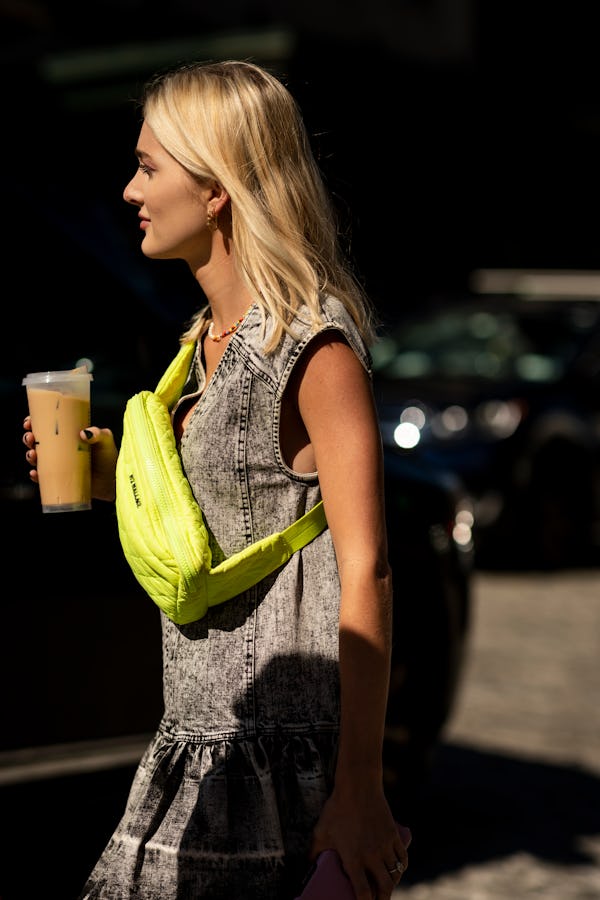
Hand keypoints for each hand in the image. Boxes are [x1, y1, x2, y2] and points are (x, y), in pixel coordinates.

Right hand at [23, 416, 117, 501]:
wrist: (112, 481)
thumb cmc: (109, 457)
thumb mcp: (105, 440)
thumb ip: (98, 433)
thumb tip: (84, 433)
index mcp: (67, 435)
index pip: (46, 426)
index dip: (34, 422)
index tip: (29, 421)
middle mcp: (59, 449)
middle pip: (37, 441)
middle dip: (28, 438)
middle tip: (30, 437)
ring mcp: (58, 464)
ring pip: (36, 458)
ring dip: (30, 455)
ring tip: (33, 454)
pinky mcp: (58, 479)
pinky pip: (42, 478)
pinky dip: (36, 475)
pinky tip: (35, 473)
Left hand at [310, 783, 409, 898]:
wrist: (358, 786)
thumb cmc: (336, 809)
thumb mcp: (321, 832)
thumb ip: (315, 851)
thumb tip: (308, 866)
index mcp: (353, 858)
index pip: (363, 891)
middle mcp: (372, 855)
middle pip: (384, 888)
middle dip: (382, 899)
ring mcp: (385, 845)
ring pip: (395, 874)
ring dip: (392, 885)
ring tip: (385, 888)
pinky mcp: (393, 835)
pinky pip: (402, 858)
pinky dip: (402, 868)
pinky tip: (397, 871)